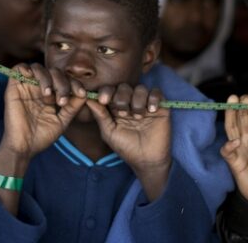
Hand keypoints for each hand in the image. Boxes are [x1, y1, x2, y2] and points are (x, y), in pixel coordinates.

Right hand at [0, 63, 86, 160]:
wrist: (24, 147)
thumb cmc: (42, 136)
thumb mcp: (62, 121)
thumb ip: (73, 107)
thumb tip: (85, 93)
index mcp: (52, 95)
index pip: (65, 80)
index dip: (75, 84)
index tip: (82, 94)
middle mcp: (40, 88)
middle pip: (54, 72)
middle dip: (62, 83)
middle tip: (62, 100)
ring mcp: (27, 87)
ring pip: (38, 68)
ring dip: (47, 78)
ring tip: (48, 94)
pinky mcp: (13, 87)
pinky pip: (19, 68)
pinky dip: (26, 69)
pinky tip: (33, 80)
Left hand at [86, 84, 170, 199]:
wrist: (146, 159)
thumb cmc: (126, 147)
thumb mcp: (109, 132)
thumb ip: (100, 115)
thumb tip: (87, 99)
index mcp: (115, 107)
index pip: (110, 91)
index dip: (106, 92)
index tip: (103, 100)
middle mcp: (130, 103)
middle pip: (124, 87)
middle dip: (122, 97)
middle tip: (123, 113)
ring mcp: (145, 104)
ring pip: (140, 88)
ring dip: (137, 101)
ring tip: (138, 117)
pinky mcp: (160, 106)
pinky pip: (157, 93)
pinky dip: (153, 99)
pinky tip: (152, 111)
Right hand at [222, 93, 247, 204]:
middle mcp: (245, 138)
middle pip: (241, 118)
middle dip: (244, 105)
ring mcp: (238, 149)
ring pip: (232, 128)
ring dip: (232, 115)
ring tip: (234, 102)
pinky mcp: (234, 162)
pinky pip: (228, 152)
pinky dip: (229, 146)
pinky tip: (236, 140)